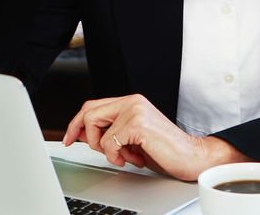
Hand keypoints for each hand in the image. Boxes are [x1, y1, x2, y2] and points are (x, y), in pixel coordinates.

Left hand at [61, 94, 248, 180]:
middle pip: (88, 112)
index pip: (92, 106)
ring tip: (126, 156)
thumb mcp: (131, 138)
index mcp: (130, 101)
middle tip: (102, 152)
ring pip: (96, 130)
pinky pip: (109, 142)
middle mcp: (132, 101)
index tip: (68, 139)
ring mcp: (135, 110)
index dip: (76, 123)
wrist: (191, 157)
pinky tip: (134, 159)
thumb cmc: (164, 149)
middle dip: (86, 137)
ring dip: (106, 150)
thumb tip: (81, 134)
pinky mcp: (138, 123)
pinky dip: (117, 156)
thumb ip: (110, 130)